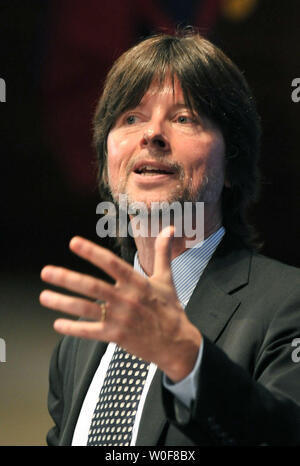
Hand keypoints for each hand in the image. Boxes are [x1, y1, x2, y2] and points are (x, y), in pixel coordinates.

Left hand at [40, 227, 201, 381]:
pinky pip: (91, 332)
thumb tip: (169, 228)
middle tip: (46, 272)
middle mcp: (127, 299)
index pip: (111, 263)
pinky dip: (73, 329)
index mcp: (137, 283)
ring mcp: (121, 319)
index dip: (91, 252)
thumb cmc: (170, 309)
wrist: (177, 343)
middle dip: (67, 278)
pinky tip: (58, 324)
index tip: (73, 243)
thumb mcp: (166, 279)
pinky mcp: (117, 336)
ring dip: (63, 302)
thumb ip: (163, 253)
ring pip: (87, 309)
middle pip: (92, 286)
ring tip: (44, 296)